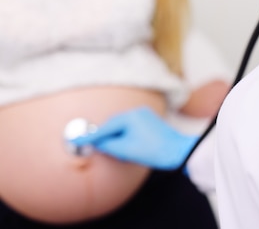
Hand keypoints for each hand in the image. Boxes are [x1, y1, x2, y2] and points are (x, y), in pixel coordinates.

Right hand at [71, 106, 197, 169]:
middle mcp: (137, 111)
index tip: (77, 139)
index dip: (91, 136)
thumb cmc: (154, 151)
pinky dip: (124, 134)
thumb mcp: (126, 150)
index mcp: (130, 116)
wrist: (178, 151)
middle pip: (113, 124)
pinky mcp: (149, 120)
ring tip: (113, 149)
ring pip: (122, 125)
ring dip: (115, 135)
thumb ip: (109, 145)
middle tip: (93, 146)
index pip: (106, 127)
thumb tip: (98, 142)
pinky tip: (124, 144)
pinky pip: (130, 126)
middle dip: (104, 135)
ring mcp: (144, 114)